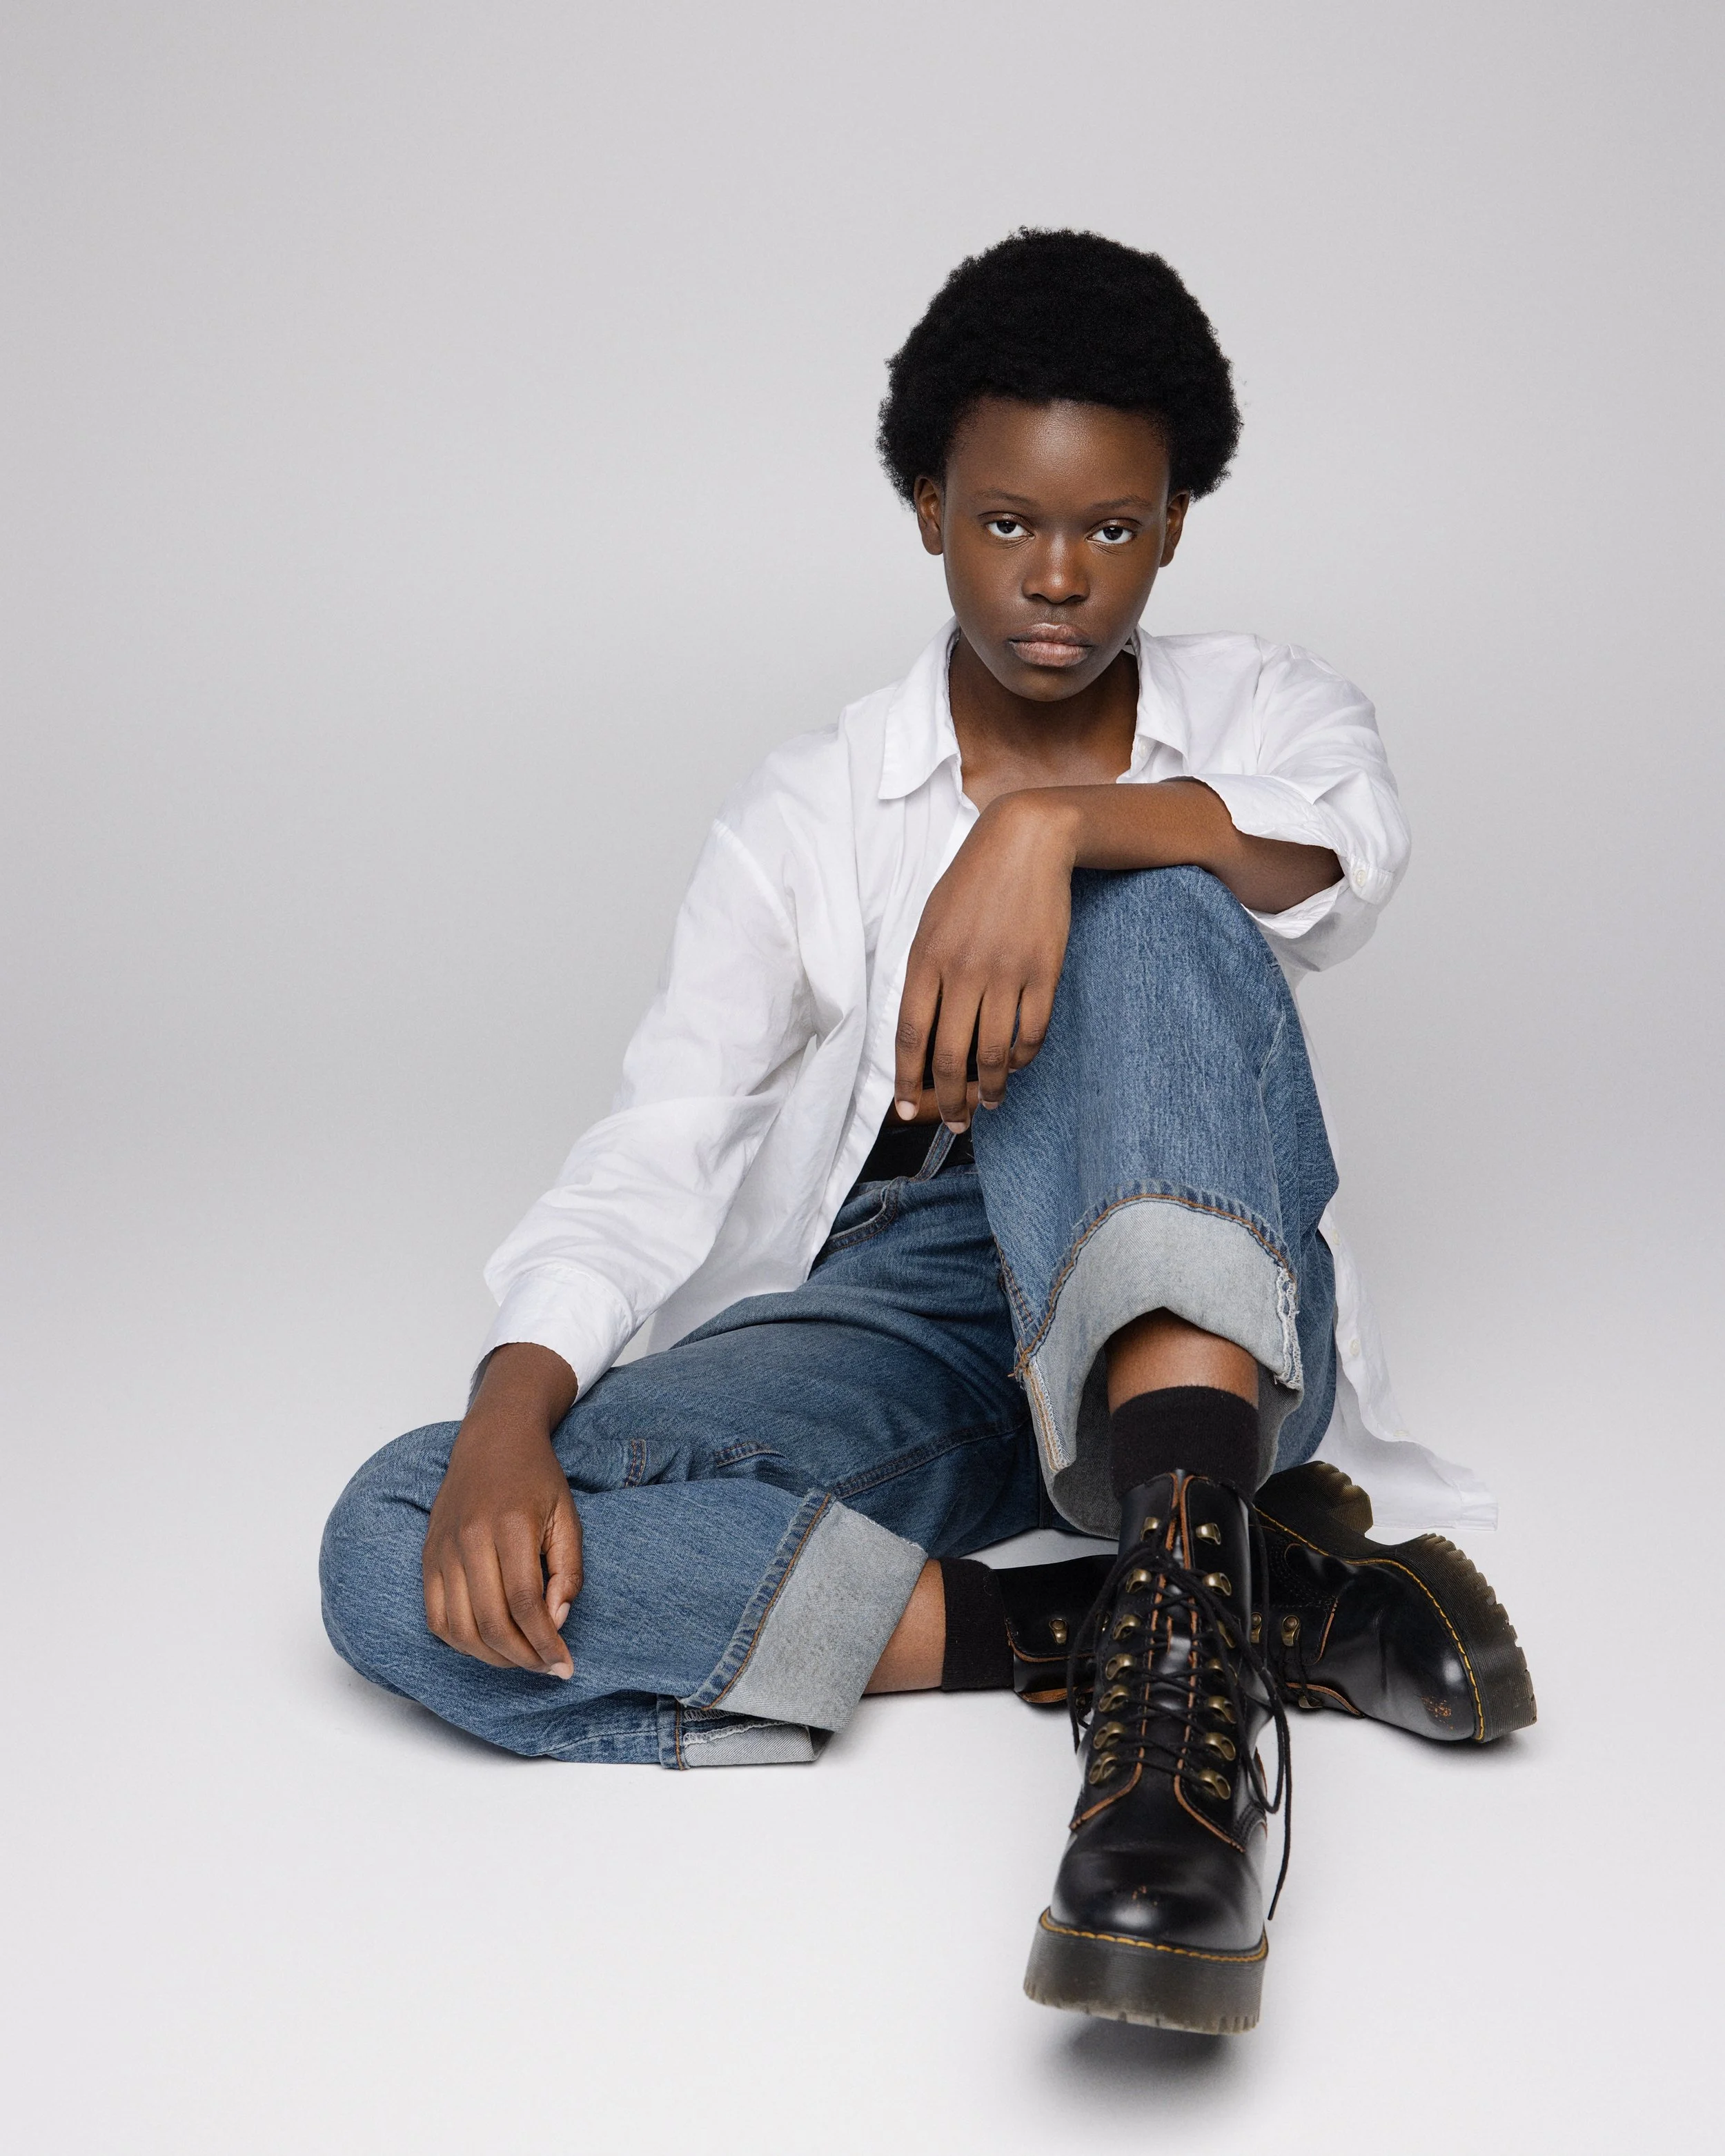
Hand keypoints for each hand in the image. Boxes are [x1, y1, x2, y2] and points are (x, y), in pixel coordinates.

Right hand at [422, 1344, 581, 1677]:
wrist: (493, 1440)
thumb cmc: (536, 1478)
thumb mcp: (568, 1517)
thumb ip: (569, 1570)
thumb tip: (556, 1621)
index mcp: (510, 1525)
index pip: (525, 1602)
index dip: (545, 1643)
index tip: (565, 1666)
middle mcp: (470, 1539)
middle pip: (491, 1621)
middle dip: (523, 1657)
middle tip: (547, 1668)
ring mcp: (443, 1550)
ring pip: (459, 1628)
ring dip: (491, 1657)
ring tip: (521, 1660)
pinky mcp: (429, 1559)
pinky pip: (436, 1617)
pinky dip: (460, 1642)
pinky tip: (488, 1645)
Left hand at [894, 791, 1077, 1130]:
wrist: (1026, 841)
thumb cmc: (972, 884)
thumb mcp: (931, 922)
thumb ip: (924, 975)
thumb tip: (921, 1035)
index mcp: (926, 958)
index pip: (911, 1035)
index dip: (907, 1081)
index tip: (908, 1111)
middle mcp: (964, 970)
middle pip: (951, 1055)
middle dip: (949, 1100)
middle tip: (954, 1123)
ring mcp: (1006, 973)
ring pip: (994, 1053)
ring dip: (989, 1088)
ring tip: (988, 1104)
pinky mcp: (1044, 972)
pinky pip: (1031, 1032)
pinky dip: (1021, 1058)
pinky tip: (1013, 1065)